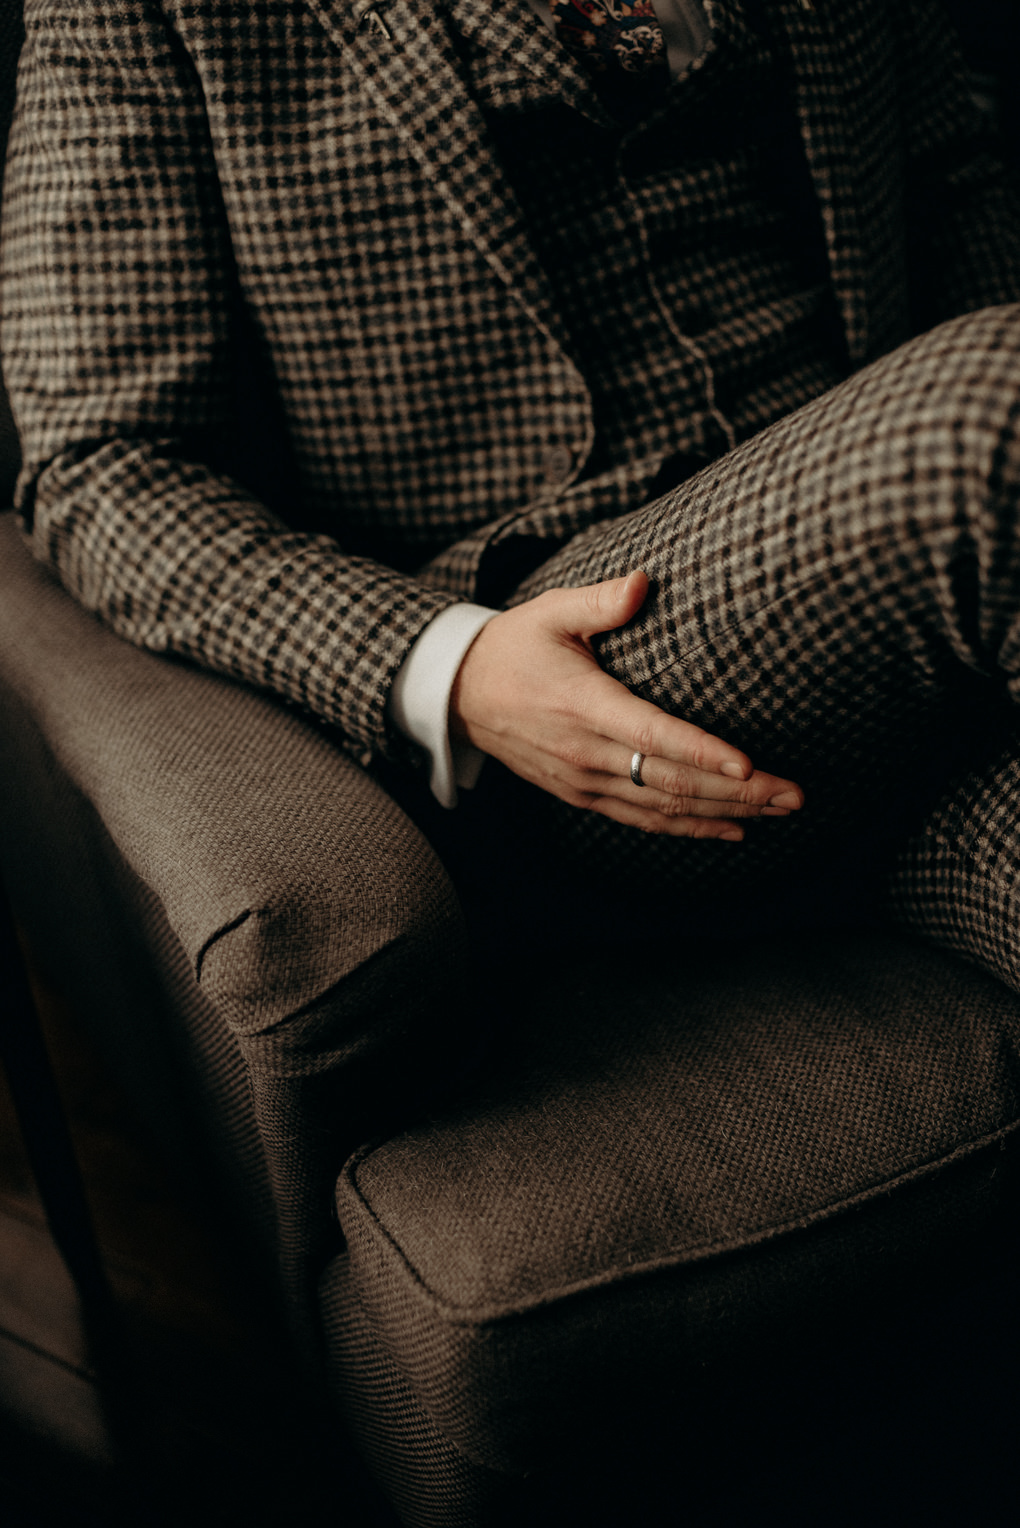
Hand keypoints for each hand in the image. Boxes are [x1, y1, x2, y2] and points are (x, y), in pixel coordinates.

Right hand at [450, 571, 803, 838]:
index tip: (749, 765)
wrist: (462, 695)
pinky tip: (732, 829)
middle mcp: (586, 752)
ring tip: (780, 812)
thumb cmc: (515, 645)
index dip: (703, 752)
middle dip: (739, 792)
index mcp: (583, 704)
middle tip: (795, 794)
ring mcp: (584, 781)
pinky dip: (689, 829)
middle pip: (672, 782)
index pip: (653, 734)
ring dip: (726, 814)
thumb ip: (600, 600)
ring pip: (664, 808)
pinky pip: (642, 820)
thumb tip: (643, 583)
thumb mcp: (550, 611)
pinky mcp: (583, 796)